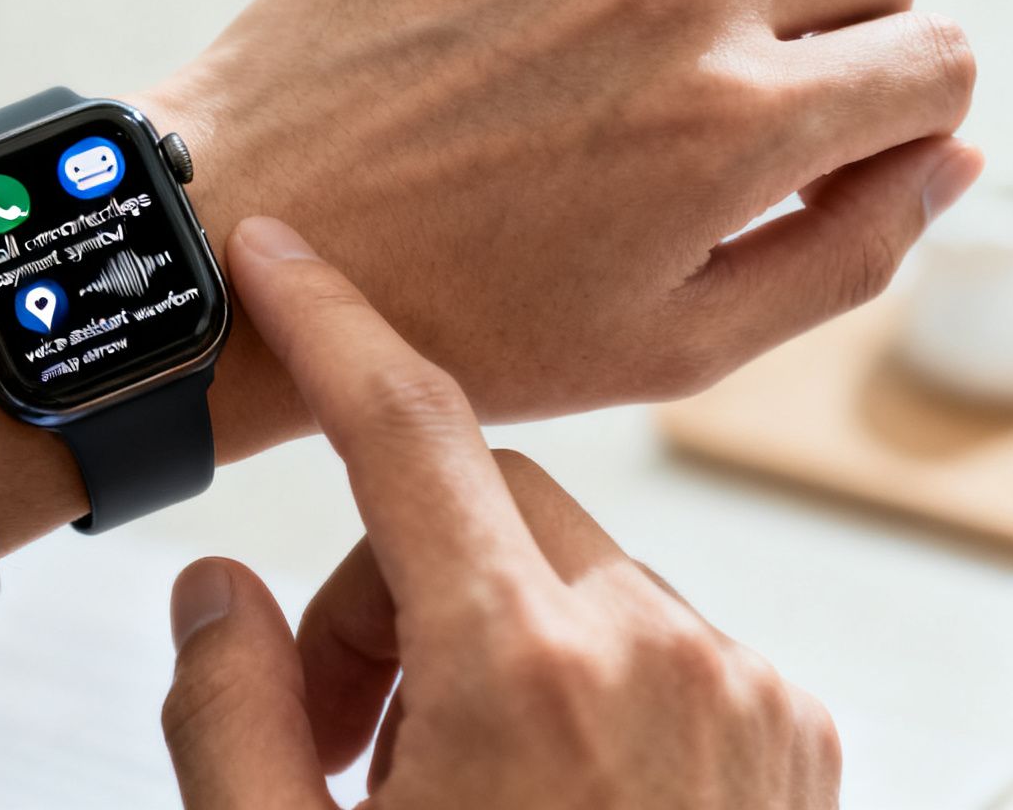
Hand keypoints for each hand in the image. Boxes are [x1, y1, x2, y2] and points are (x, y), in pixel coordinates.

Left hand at [146, 0, 980, 427]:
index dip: (899, 115)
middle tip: (748, 96)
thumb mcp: (667, 345)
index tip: (829, 144)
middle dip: (846, 31)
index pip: (939, 59)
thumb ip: (846, 253)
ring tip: (669, 36)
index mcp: (739, 123)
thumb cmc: (445, 316)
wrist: (241, 230)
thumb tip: (953, 155)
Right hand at [159, 216, 839, 808]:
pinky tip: (536, 798)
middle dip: (382, 581)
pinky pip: (646, 631)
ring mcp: (746, 696)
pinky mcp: (797, 736)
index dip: (328, 325)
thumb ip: (225, 708)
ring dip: (477, 635)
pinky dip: (571, 672)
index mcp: (525, 677)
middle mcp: (659, 659)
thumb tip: (214, 585)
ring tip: (437, 786)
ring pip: (563, 569)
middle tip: (332, 726)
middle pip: (476, 504)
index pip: (408, 430)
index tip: (281, 256)